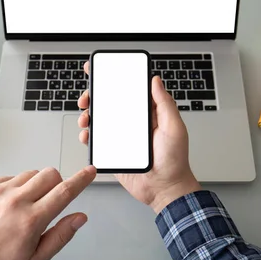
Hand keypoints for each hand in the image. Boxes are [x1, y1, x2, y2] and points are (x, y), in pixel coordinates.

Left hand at [0, 166, 96, 259]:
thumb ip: (61, 235)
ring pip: (31, 173)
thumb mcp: (37, 258)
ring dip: (35, 185)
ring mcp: (0, 191)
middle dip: (57, 183)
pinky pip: (11, 176)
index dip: (81, 179)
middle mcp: (16, 201)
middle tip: (49, 200)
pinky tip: (9, 204)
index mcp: (32, 220)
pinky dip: (15, 187)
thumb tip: (79, 218)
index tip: (89, 172)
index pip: (64, 192)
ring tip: (24, 206)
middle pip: (50, 174)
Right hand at [78, 62, 200, 213]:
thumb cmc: (174, 161)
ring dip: (88, 115)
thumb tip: (155, 80)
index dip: (113, 78)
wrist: (164, 190)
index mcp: (146, 113)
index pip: (128, 90)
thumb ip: (165, 104)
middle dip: (94, 96)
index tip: (99, 70)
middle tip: (87, 98)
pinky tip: (87, 135)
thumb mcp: (174, 128)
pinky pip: (96, 140)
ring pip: (99, 119)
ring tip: (86, 118)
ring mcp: (121, 136)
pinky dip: (87, 135)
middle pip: (108, 102)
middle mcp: (132, 122)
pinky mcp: (113, 151)